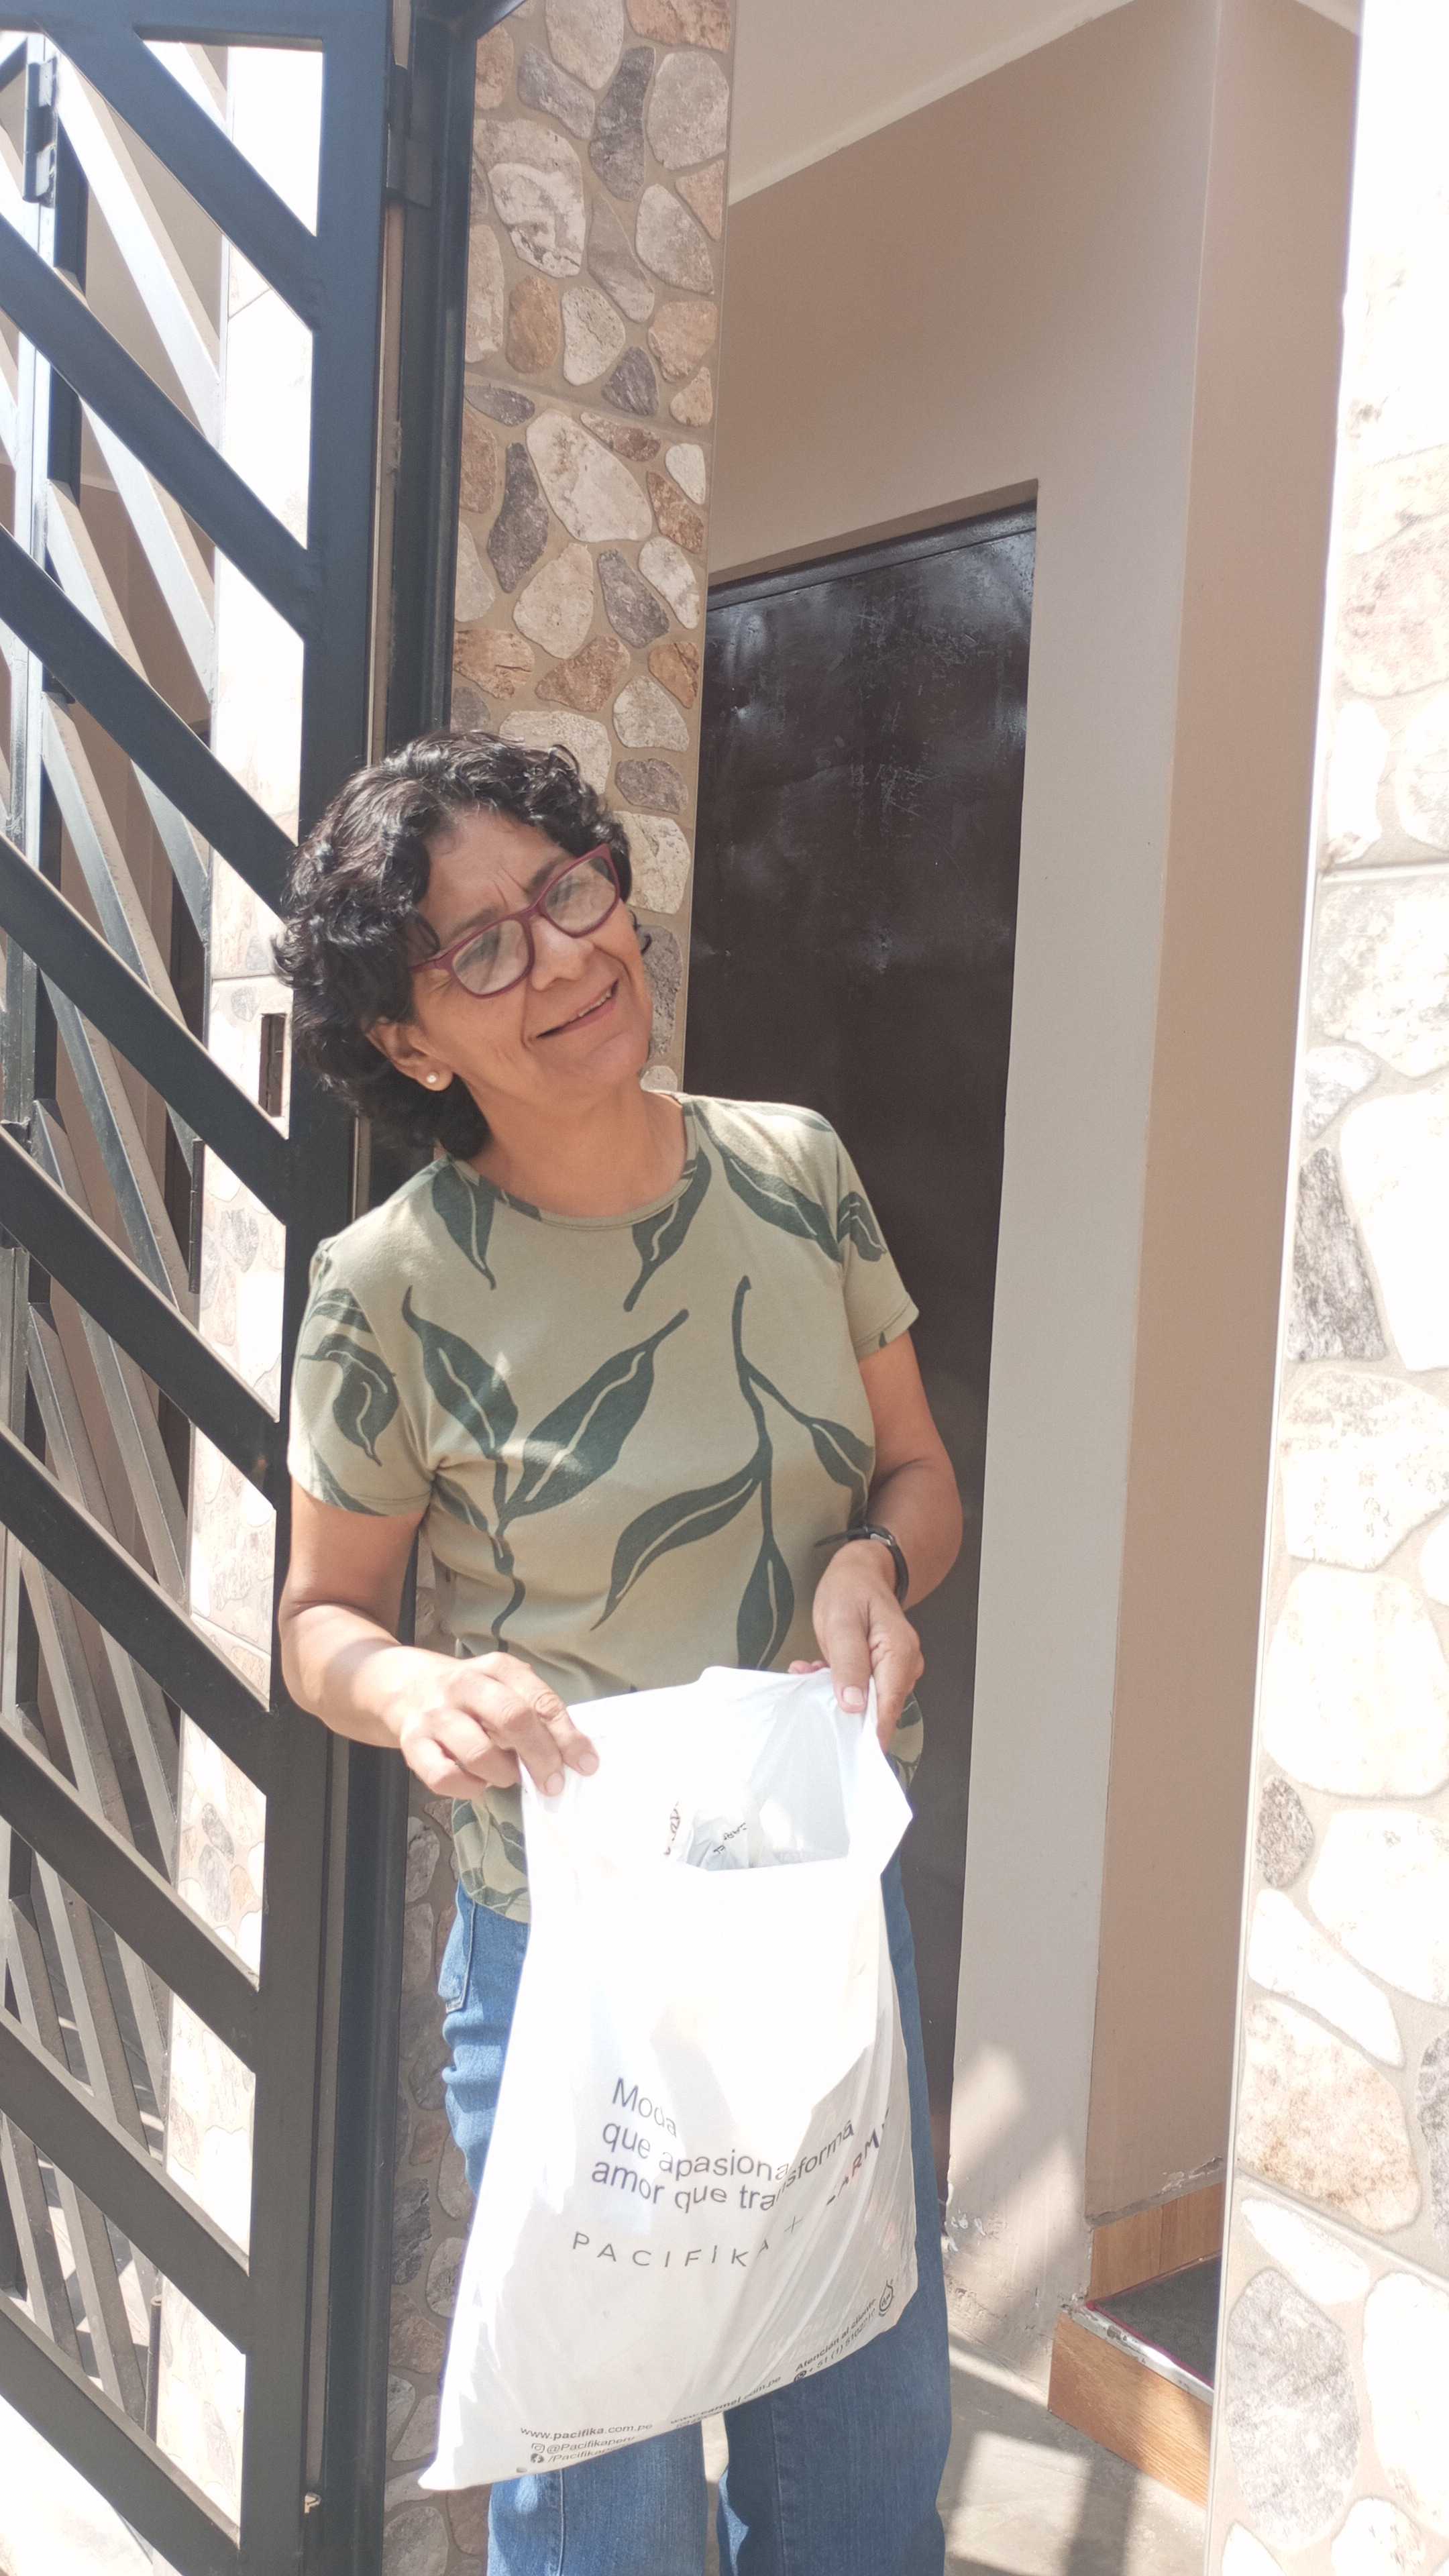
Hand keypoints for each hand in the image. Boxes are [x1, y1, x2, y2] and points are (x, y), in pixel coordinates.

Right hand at [376, 1647, 597, 1800]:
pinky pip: (443, 1776)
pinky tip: (477, 1784)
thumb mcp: (502, 1686)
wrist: (401, 1683)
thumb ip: (533, 1711)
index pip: (540, 1701)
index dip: (567, 1736)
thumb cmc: (468, 1693)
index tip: (586, 1764)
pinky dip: (468, 1788)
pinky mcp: (412, 1742)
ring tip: (507, 1775)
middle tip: (553, 1783)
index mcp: (497, 1667)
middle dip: (541, 1757)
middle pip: (513, 1719)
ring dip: (503, 1773)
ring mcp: (435, 1714)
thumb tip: (572, 1754)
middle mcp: (465, 1685)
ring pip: (479, 1752)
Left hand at [795, 1540, 923, 1748]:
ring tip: (810, 1672)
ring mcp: (894, 1670)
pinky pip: (860, 1690)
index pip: (887, 1708)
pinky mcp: (880, 1671)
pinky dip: (837, 1685)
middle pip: (877, 1710)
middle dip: (842, 1709)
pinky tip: (816, 1670)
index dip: (867, 1734)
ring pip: (865, 1701)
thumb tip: (854, 1706)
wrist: (859, 1571)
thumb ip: (848, 1662)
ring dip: (835, 1693)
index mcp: (900, 1655)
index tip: (844, 1751)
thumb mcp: (841, 1621)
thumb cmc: (851, 1589)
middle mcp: (904, 1667)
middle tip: (810, 1692)